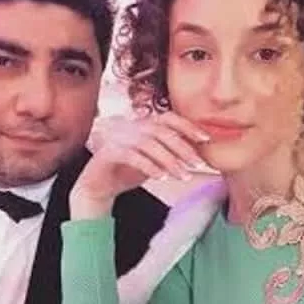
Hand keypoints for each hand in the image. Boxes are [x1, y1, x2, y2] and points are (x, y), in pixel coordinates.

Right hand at [70, 111, 210, 218]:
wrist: (98, 185)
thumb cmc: (128, 170)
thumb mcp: (153, 161)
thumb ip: (170, 154)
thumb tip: (198, 155)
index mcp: (144, 126)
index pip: (168, 118)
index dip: (187, 126)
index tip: (206, 139)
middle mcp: (132, 127)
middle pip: (161, 131)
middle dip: (182, 147)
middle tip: (198, 163)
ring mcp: (119, 138)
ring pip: (148, 144)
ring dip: (169, 160)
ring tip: (183, 176)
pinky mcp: (108, 152)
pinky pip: (132, 156)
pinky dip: (149, 166)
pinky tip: (162, 177)